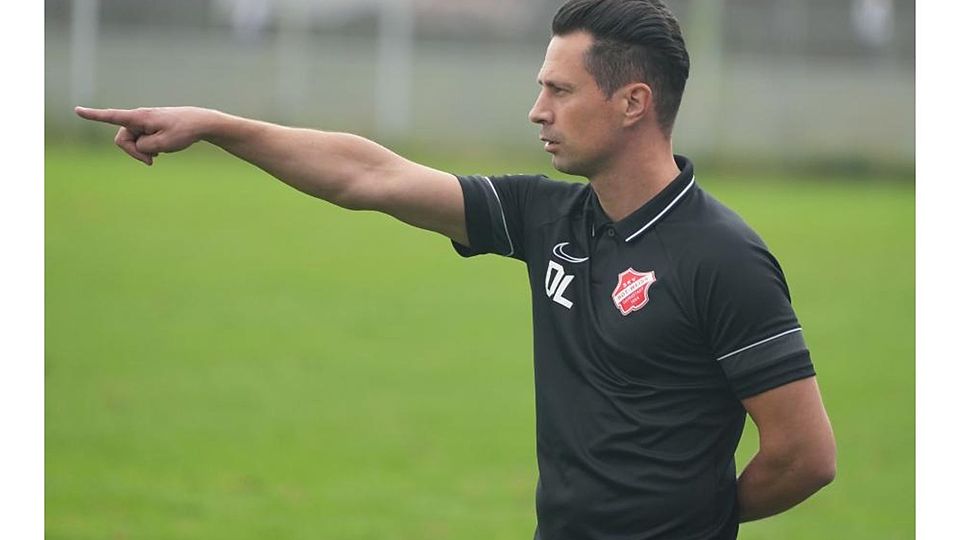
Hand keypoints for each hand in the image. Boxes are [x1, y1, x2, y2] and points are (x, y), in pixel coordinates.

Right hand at [74, 106, 212, 164]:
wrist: (201, 123)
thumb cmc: (183, 131)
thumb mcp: (162, 145)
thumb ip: (143, 147)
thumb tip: (137, 145)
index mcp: (139, 118)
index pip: (112, 116)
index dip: (93, 116)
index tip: (77, 110)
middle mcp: (139, 118)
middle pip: (123, 139)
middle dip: (133, 152)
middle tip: (151, 161)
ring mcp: (144, 123)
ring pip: (133, 142)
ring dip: (143, 151)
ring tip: (160, 153)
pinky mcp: (150, 127)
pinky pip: (142, 141)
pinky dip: (149, 147)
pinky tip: (162, 148)